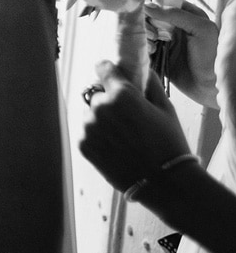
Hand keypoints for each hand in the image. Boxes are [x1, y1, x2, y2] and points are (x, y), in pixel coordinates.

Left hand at [80, 60, 190, 192]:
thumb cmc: (169, 145)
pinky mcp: (84, 145)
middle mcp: (100, 107)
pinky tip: (116, 147)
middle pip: (98, 95)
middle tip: (127, 118)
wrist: (164, 183)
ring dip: (102, 120)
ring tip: (123, 137)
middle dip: (109, 101)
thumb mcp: (166, 109)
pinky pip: (88, 133)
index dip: (108, 72)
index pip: (103, 68)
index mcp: (121, 94)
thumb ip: (150, 84)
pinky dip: (98, 137)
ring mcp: (89, 127)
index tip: (110, 75)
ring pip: (91, 115)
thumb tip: (142, 70)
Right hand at [145, 2, 218, 108]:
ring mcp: (164, 41)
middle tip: (154, 35)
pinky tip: (150, 53)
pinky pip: (142, 47)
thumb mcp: (201, 29)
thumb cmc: (212, 56)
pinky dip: (141, 48)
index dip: (152, 7)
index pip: (162, 3)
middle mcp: (173, 26)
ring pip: (143, 32)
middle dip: (147, 24)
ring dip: (144, 37)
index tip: (149, 15)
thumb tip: (147, 6)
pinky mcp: (157, 56)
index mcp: (186, 15)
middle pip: (149, 17)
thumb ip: (176, 14)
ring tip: (153, 47)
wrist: (211, 86)